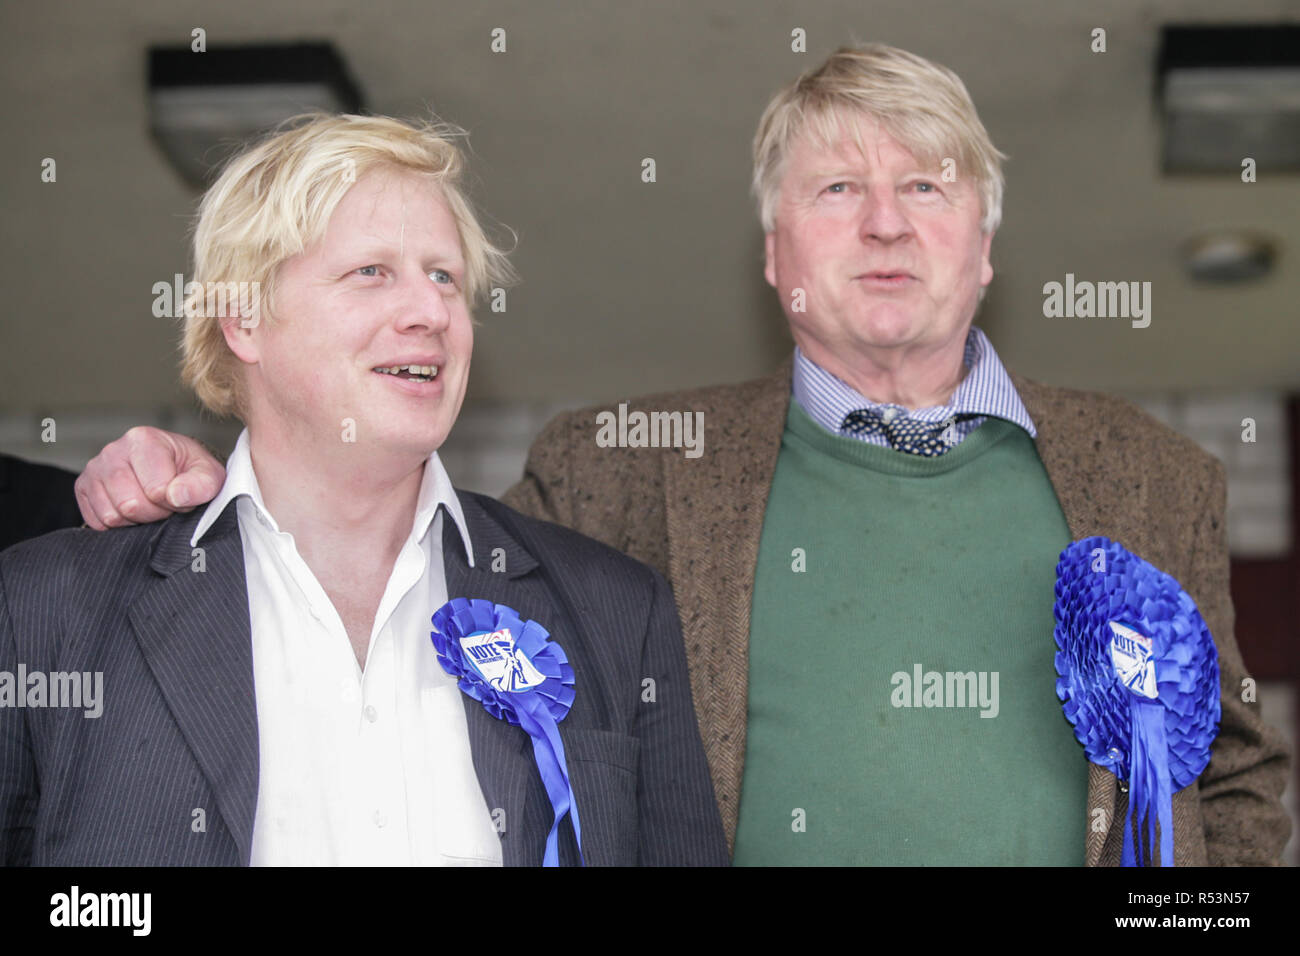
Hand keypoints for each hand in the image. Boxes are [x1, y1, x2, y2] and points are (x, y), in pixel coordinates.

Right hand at [75, 427, 225, 528]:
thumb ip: (201, 485)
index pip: (157, 490)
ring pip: (112, 515)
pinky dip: (118, 524)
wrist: (173, 468)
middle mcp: (112, 450)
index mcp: (143, 439)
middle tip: (165, 503)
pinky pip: (97, 522)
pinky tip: (132, 508)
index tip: (180, 494)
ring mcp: (94, 469)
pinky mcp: (83, 488)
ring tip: (150, 503)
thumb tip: (176, 496)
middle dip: (154, 513)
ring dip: (136, 519)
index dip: (174, 503)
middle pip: (130, 505)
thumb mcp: (208, 474)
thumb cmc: (190, 471)